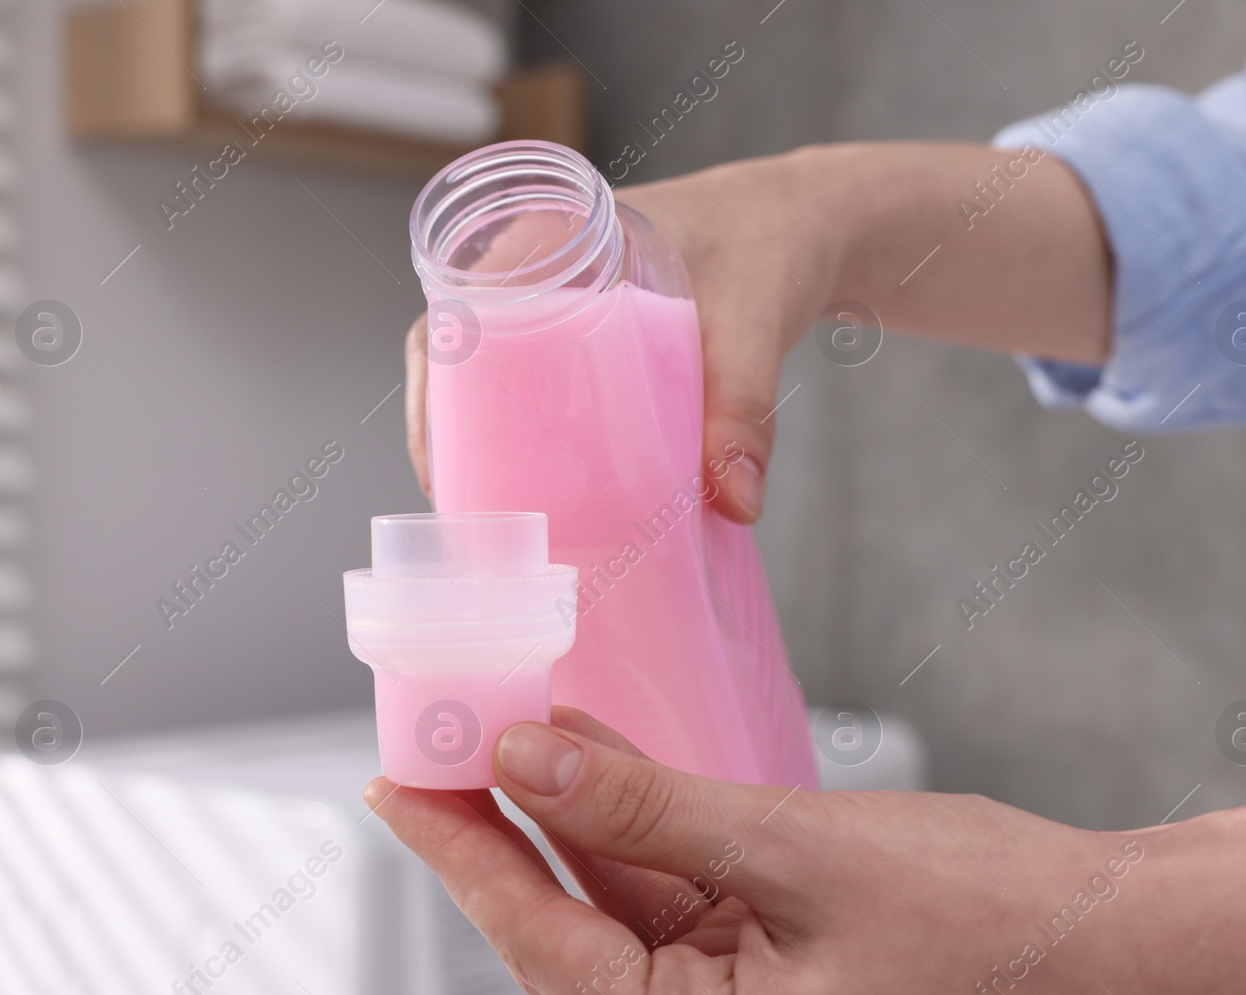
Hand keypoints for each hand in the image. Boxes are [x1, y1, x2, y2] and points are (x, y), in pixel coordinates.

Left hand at [365, 707, 1170, 994]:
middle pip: (563, 918)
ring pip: (615, 895)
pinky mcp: (767, 958)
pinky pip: (673, 885)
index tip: (392, 778)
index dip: (457, 852)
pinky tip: (598, 753)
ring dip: (565, 810)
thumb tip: (524, 761)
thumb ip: (649, 807)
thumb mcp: (794, 851)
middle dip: (497, 825)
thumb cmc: (986, 921)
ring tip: (502, 725)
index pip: (537, 939)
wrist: (1115, 947)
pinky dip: (634, 819)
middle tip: (432, 734)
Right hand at [403, 150, 847, 522]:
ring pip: (502, 382)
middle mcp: (540, 271)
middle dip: (458, 440)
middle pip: (465, 364)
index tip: (444, 467)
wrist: (812, 223)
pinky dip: (540, 436)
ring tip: (504, 519)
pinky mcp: (597, 340)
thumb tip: (735, 503)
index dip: (434, 397)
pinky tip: (554, 492)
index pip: (454, 319)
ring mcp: (565, 306)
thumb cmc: (772, 243)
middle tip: (477, 515)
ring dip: (495, 444)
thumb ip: (744, 407)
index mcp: (547, 240)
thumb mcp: (755, 320)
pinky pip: (546, 387)